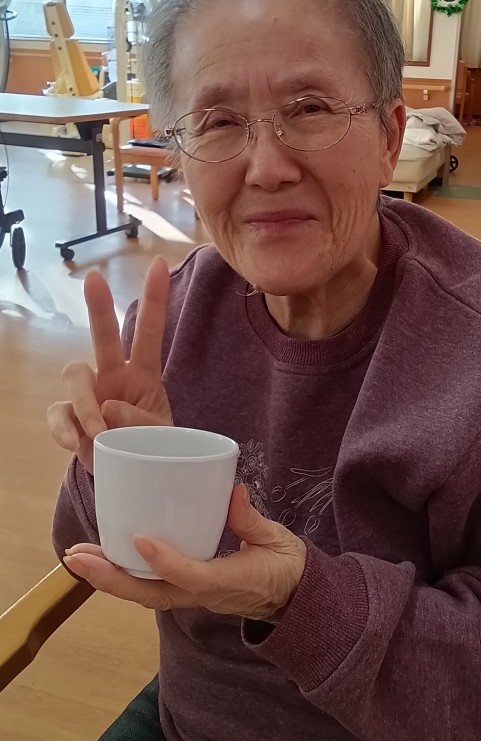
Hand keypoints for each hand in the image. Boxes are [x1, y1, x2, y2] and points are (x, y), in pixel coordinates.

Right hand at [47, 258, 172, 472]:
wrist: (128, 476)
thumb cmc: (150, 450)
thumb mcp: (161, 440)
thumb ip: (142, 425)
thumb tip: (108, 407)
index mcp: (143, 375)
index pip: (148, 332)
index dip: (154, 299)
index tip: (159, 264)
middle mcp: (113, 376)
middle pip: (102, 336)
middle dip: (99, 307)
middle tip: (94, 279)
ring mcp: (88, 395)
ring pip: (76, 374)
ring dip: (85, 403)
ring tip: (100, 433)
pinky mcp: (69, 418)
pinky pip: (59, 413)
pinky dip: (65, 429)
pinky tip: (78, 444)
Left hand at [63, 484, 306, 620]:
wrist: (295, 600)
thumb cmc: (288, 568)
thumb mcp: (278, 540)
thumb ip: (251, 519)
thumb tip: (232, 490)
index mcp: (228, 582)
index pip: (191, 575)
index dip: (164, 560)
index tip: (139, 538)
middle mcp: (203, 594)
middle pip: (149, 593)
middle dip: (110, 577)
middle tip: (76, 557)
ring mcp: (193, 596)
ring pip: (143, 593)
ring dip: (109, 577)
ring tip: (76, 558)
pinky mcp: (188, 589)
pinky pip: (150, 587)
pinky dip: (124, 575)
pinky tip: (104, 559)